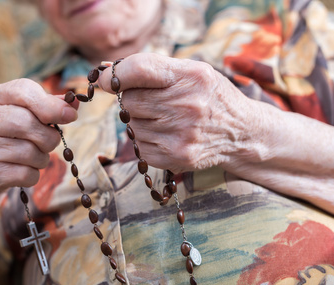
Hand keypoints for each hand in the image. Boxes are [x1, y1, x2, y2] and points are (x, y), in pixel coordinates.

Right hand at [0, 78, 77, 195]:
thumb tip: (74, 102)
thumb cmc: (10, 134)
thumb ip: (49, 105)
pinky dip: (33, 174)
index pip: (23, 91)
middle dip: (49, 136)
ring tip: (35, 157)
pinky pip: (24, 173)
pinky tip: (24, 169)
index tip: (70, 115)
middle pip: (27, 123)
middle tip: (51, 142)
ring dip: (42, 158)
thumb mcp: (26, 113)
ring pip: (28, 152)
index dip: (51, 105)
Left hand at [98, 53, 262, 173]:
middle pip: (129, 101)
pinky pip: (137, 146)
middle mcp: (187, 106)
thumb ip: (151, 68)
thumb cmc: (209, 97)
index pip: (139, 70)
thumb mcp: (192, 72)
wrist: (241, 133)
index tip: (105, 79)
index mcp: (191, 77)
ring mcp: (180, 135)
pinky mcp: (175, 157)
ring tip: (164, 118)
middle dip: (132, 99)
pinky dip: (144, 139)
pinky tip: (164, 134)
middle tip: (152, 101)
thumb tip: (103, 71)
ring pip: (131, 124)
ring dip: (139, 121)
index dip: (115, 75)